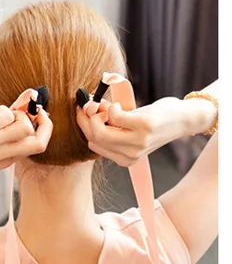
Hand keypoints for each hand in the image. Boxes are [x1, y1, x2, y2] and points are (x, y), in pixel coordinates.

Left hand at [0, 96, 52, 168]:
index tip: (40, 114)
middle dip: (44, 123)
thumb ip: (18, 119)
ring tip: (4, 113)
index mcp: (5, 161)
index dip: (43, 128)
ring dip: (19, 114)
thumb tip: (37, 100)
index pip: (37, 148)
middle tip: (37, 110)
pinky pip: (9, 114)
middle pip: (38, 144)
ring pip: (26, 127)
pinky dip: (3, 108)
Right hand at [76, 94, 216, 166]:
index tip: (83, 111)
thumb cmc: (153, 122)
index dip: (84, 124)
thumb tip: (87, 109)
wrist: (181, 120)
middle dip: (85, 117)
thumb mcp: (130, 131)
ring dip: (97, 112)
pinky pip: (114, 115)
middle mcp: (130, 155)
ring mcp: (137, 142)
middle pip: (93, 136)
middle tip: (90, 104)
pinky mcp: (143, 127)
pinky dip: (112, 107)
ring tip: (106, 105)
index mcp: (125, 159)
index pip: (92, 143)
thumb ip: (110, 126)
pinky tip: (119, 106)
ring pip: (99, 130)